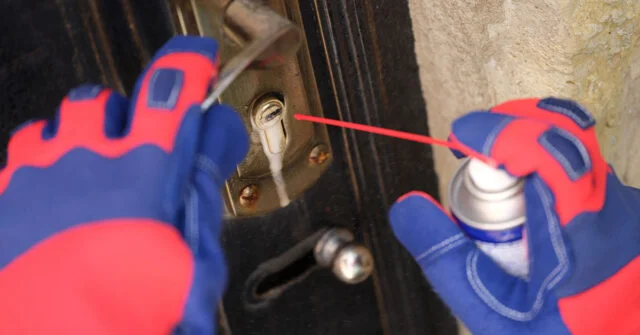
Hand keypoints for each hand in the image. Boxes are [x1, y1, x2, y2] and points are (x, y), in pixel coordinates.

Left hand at [0, 36, 247, 333]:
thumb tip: (212, 145)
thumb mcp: (192, 259)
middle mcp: (84, 158)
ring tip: (84, 170)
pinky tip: (50, 199)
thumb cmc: (124, 309)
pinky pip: (16, 161)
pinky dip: (37, 170)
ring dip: (71, 137)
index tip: (195, 59)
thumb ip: (203, 192)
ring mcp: (36, 175)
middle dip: (118, 113)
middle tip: (130, 142)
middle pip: (98, 100)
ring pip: (49, 124)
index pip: (169, 89)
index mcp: (142, 168)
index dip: (187, 64)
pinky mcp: (2, 198)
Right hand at [390, 97, 639, 333]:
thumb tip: (408, 206)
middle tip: (471, 149)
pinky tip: (523, 205)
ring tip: (494, 184)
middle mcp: (615, 213)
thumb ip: (447, 261)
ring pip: (573, 145)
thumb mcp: (492, 316)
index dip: (498, 133)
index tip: (460, 137)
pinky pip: (581, 164)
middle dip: (507, 129)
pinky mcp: (622, 208)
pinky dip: (543, 167)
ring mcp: (625, 207)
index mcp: (584, 240)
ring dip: (526, 148)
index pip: (548, 155)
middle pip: (564, 134)